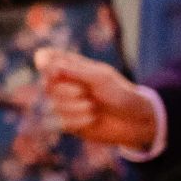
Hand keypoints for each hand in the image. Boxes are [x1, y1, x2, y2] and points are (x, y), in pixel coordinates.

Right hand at [36, 48, 158, 152]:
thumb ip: (72, 70)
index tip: (54, 71)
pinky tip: (92, 119)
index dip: (43, 62)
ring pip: (52, 105)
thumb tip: (43, 64)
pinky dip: (78, 120)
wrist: (136, 121)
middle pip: (46, 84)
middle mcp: (64, 84)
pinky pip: (60, 122)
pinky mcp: (69, 123)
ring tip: (93, 107)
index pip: (45, 57)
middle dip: (65, 90)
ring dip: (75, 107)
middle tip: (85, 92)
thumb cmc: (121, 93)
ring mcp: (65, 104)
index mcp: (71, 67)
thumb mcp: (100, 77)